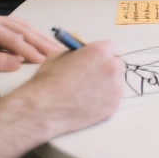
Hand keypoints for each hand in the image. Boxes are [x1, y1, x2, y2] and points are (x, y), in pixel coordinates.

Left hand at [0, 14, 61, 76]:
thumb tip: (16, 63)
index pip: (15, 39)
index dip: (32, 51)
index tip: (46, 61)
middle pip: (23, 29)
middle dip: (42, 42)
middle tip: (59, 52)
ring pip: (21, 27)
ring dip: (38, 37)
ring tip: (53, 48)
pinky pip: (14, 29)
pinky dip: (28, 35)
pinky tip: (35, 42)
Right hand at [6, 40, 123, 137]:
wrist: (43, 109)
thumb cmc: (48, 81)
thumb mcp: (60, 55)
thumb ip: (78, 53)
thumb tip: (84, 54)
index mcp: (101, 51)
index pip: (109, 48)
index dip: (99, 55)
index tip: (93, 60)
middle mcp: (113, 68)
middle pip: (116, 64)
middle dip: (105, 68)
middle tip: (91, 76)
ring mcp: (115, 89)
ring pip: (115, 82)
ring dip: (105, 84)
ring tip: (86, 91)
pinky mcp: (113, 106)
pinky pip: (112, 99)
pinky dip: (104, 100)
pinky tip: (88, 102)